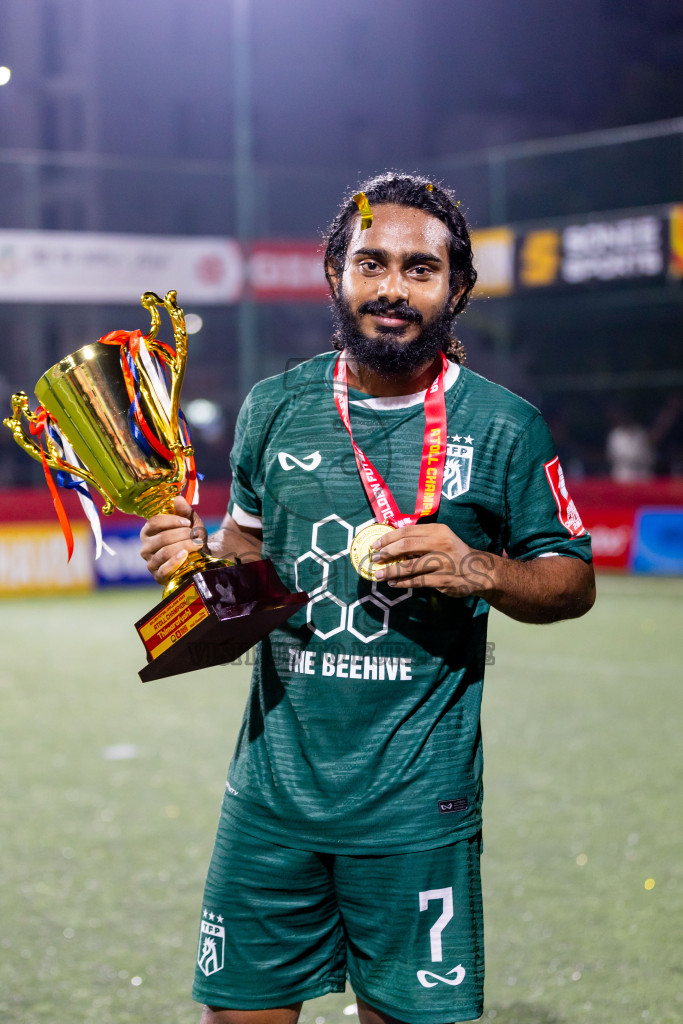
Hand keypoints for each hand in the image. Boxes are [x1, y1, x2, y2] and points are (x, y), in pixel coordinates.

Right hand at [139, 495, 207, 584]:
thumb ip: (184, 511)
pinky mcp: (158, 576)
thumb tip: (178, 499)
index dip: (171, 521)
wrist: (199, 558)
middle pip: (161, 538)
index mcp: (148, 531)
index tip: (187, 523)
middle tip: (196, 535)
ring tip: (197, 544)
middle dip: (181, 535)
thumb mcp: (189, 523)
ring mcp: (151, 562)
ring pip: (165, 552)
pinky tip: (185, 556)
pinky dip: (175, 561)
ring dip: (184, 546)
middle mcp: (146, 547)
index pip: (154, 523)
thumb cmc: (190, 538)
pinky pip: (164, 569)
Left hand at [371, 523, 495, 598]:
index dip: (389, 538)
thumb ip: (421, 538)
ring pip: (410, 566)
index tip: (376, 545)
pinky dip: (403, 583)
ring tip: (379, 575)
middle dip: (387, 553)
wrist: (479, 571)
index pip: (407, 531)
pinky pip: (418, 581)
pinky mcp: (444, 579)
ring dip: (391, 571)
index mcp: (438, 531)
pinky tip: (393, 583)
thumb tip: (392, 542)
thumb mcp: (442, 538)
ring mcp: (443, 562)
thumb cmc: (454, 553)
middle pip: (406, 546)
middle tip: (375, 559)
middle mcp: (441, 544)